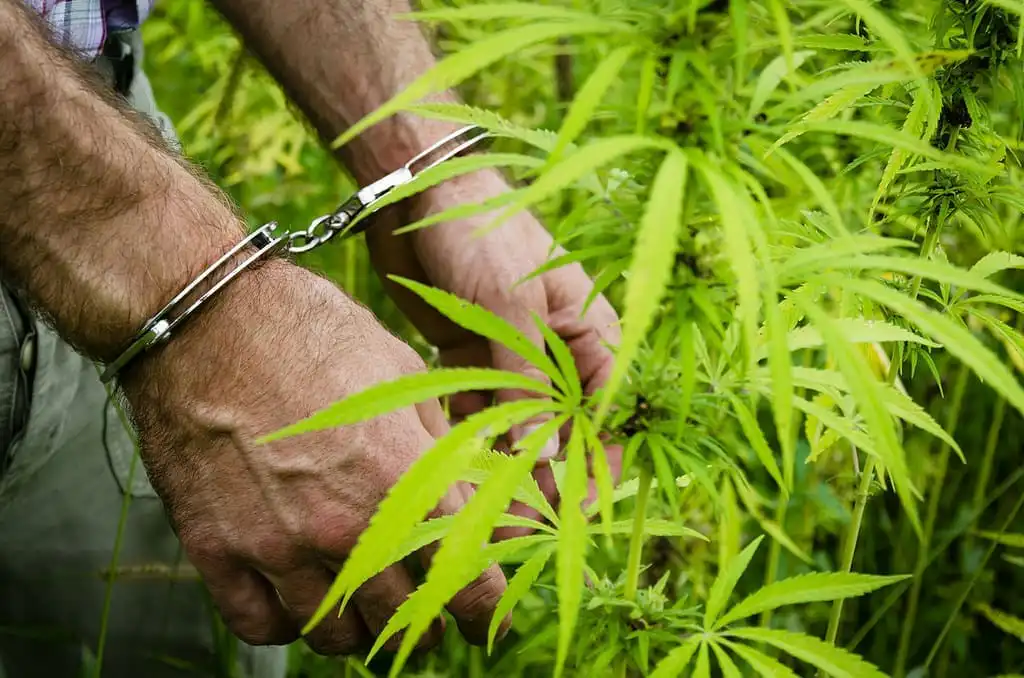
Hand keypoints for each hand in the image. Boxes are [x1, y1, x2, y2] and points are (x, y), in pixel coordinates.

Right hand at [119, 260, 507, 653]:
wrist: (206, 318)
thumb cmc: (312, 333)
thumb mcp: (403, 375)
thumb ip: (443, 446)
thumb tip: (476, 496)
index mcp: (403, 478)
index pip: (465, 577)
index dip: (485, 609)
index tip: (488, 618)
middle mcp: (344, 524)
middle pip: (401, 617)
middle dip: (426, 624)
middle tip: (429, 617)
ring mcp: (276, 543)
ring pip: (334, 635)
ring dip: (360, 632)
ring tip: (366, 613)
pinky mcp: (217, 548)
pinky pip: (261, 626)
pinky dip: (288, 626)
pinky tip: (299, 604)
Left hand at [366, 169, 623, 532]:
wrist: (419, 192)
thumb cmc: (482, 235)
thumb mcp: (510, 308)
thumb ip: (524, 383)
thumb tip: (536, 459)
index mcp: (591, 335)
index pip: (607, 416)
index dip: (594, 468)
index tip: (571, 514)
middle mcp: (558, 354)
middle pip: (562, 430)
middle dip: (544, 476)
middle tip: (515, 520)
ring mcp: (514, 358)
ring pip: (516, 426)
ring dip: (501, 462)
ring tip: (479, 504)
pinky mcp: (472, 357)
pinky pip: (476, 409)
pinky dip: (466, 434)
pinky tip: (450, 464)